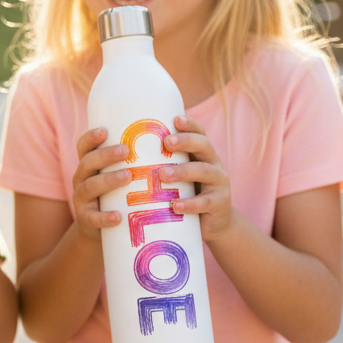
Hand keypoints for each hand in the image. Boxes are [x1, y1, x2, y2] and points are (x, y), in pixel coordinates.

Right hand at [69, 127, 130, 239]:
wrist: (103, 232)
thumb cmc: (118, 196)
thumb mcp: (121, 176)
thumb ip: (134, 161)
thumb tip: (168, 140)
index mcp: (88, 165)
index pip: (83, 146)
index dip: (91, 137)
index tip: (105, 130)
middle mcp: (81, 179)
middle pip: (87, 163)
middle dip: (105, 155)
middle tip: (126, 150)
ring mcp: (81, 199)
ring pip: (90, 187)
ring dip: (108, 180)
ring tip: (128, 176)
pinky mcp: (86, 219)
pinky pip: (93, 218)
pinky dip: (104, 217)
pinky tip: (118, 216)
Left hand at [162, 115, 233, 241]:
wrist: (213, 223)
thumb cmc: (187, 193)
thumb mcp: (178, 175)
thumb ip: (162, 162)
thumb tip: (124, 147)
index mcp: (202, 154)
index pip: (199, 132)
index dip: (190, 124)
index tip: (175, 119)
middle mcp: (214, 164)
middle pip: (204, 146)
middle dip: (186, 141)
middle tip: (166, 142)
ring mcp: (219, 184)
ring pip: (204, 172)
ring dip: (183, 171)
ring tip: (162, 175)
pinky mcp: (218, 204)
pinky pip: (205, 202)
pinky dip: (190, 204)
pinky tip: (175, 205)